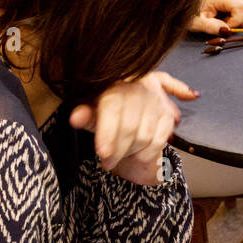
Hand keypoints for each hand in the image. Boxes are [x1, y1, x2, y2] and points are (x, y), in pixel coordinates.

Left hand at [69, 71, 198, 184]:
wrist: (128, 98)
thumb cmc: (106, 105)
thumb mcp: (92, 107)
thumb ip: (86, 113)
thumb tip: (76, 119)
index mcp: (117, 81)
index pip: (113, 109)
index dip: (108, 133)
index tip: (103, 153)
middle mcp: (140, 86)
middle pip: (130, 126)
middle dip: (118, 149)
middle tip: (106, 162)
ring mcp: (156, 100)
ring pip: (145, 135)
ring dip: (131, 152)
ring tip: (119, 155)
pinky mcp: (167, 114)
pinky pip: (160, 140)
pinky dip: (147, 153)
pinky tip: (136, 156)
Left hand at [189, 0, 242, 36]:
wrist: (189, 7)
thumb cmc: (191, 14)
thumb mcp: (195, 23)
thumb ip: (209, 26)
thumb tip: (226, 30)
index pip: (240, 6)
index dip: (236, 20)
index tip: (226, 27)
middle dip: (241, 20)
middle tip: (227, 25)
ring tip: (229, 21)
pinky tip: (232, 18)